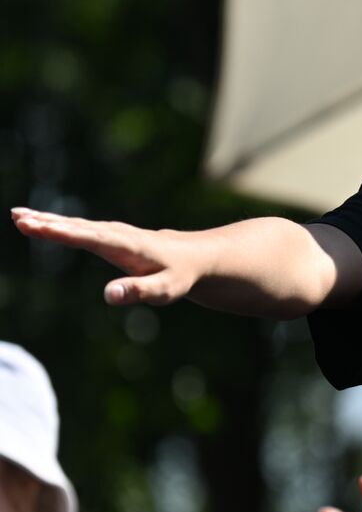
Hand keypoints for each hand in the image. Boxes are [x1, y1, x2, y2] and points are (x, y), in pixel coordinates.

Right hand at [11, 207, 200, 304]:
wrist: (194, 257)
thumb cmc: (179, 277)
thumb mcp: (165, 290)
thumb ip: (139, 291)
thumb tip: (108, 295)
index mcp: (127, 246)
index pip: (89, 238)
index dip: (62, 232)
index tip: (36, 226)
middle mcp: (117, 235)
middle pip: (78, 227)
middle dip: (48, 223)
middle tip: (18, 217)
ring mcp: (112, 233)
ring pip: (76, 225)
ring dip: (47, 220)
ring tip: (18, 216)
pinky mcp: (110, 236)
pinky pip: (80, 228)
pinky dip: (58, 224)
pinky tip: (40, 222)